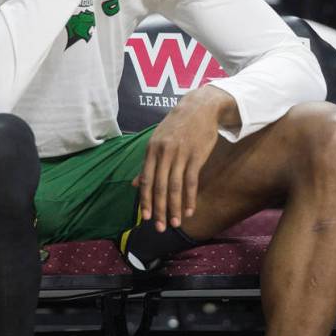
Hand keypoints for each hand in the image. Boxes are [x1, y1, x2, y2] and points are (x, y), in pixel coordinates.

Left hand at [133, 85, 239, 230]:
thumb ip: (148, 164)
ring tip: (174, 224)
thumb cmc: (177, 125)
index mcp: (152, 149)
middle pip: (159, 187)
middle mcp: (164, 152)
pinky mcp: (197, 155)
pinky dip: (189, 198)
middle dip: (158, 210)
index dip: (145, 200)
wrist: (200, 108)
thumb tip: (135, 185)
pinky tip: (188, 210)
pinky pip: (191, 181)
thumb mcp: (158, 140)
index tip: (145, 218)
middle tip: (158, 228)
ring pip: (175, 186)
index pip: (147, 180)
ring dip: (174, 208)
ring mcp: (181, 154)